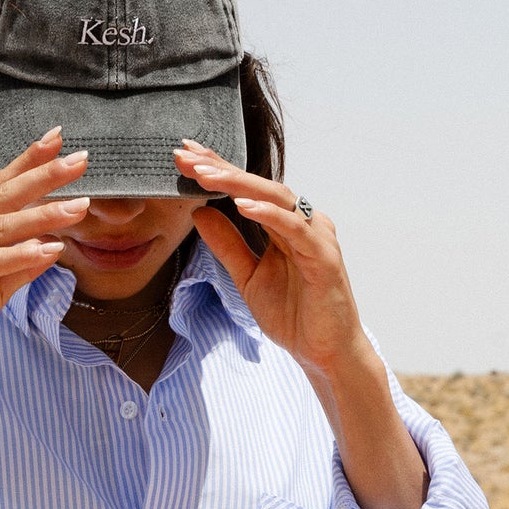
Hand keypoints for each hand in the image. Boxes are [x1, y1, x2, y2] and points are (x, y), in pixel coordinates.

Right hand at [0, 130, 90, 387]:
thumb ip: (17, 270)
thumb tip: (50, 249)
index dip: (26, 164)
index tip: (56, 140)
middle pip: (0, 196)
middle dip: (41, 175)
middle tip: (78, 159)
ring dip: (41, 215)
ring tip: (77, 207)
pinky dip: (20, 255)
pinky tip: (48, 249)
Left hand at [175, 141, 365, 376]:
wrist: (324, 354)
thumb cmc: (294, 316)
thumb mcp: (248, 277)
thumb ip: (227, 245)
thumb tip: (198, 213)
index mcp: (284, 226)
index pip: (247, 191)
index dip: (217, 171)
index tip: (184, 157)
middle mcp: (302, 223)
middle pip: (259, 186)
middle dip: (221, 168)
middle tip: (186, 155)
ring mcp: (315, 237)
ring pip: (277, 198)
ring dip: (239, 184)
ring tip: (205, 175)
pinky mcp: (324, 258)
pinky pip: (295, 229)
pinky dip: (269, 215)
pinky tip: (241, 206)